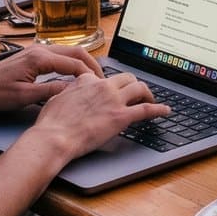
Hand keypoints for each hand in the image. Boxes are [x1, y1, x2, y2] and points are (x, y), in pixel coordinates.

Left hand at [0, 45, 103, 113]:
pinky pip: (58, 55)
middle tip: (102, 79)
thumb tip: (73, 90)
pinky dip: (70, 62)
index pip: (75, 63)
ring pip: (67, 52)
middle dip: (91, 64)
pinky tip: (73, 74)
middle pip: (75, 51)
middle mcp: (39, 50)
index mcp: (40, 58)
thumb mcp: (24, 97)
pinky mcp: (31, 57)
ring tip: (91, 77)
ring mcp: (35, 52)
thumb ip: (51, 92)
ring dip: (82, 62)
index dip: (90, 74)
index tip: (100, 85)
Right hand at [25, 70, 169, 160]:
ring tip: (150, 100)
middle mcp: (103, 86)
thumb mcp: (56, 99)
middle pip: (127, 78)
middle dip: (133, 85)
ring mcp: (114, 100)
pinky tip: (165, 111)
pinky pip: (147, 109)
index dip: (110, 85)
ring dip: (147, 93)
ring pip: (140, 88)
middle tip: (136, 94)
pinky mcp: (122, 116)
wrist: (54, 138)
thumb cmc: (51, 124)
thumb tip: (70, 91)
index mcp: (87, 81)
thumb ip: (69, 92)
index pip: (104, 77)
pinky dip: (159, 109)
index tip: (113, 91)